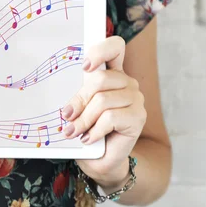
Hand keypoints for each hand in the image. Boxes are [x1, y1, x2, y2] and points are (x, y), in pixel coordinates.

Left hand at [61, 36, 145, 187]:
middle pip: (100, 79)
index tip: (85, 66)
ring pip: (103, 101)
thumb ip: (78, 96)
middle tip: (67, 116)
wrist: (102, 159)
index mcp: (113, 73)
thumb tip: (68, 104)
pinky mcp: (138, 117)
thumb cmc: (89, 130)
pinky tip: (89, 138)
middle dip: (80, 99)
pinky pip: (110, 118)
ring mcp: (135, 99)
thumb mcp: (80, 109)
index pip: (115, 47)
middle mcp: (127, 83)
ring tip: (75, 131)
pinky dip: (95, 130)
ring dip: (84, 119)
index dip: (101, 51)